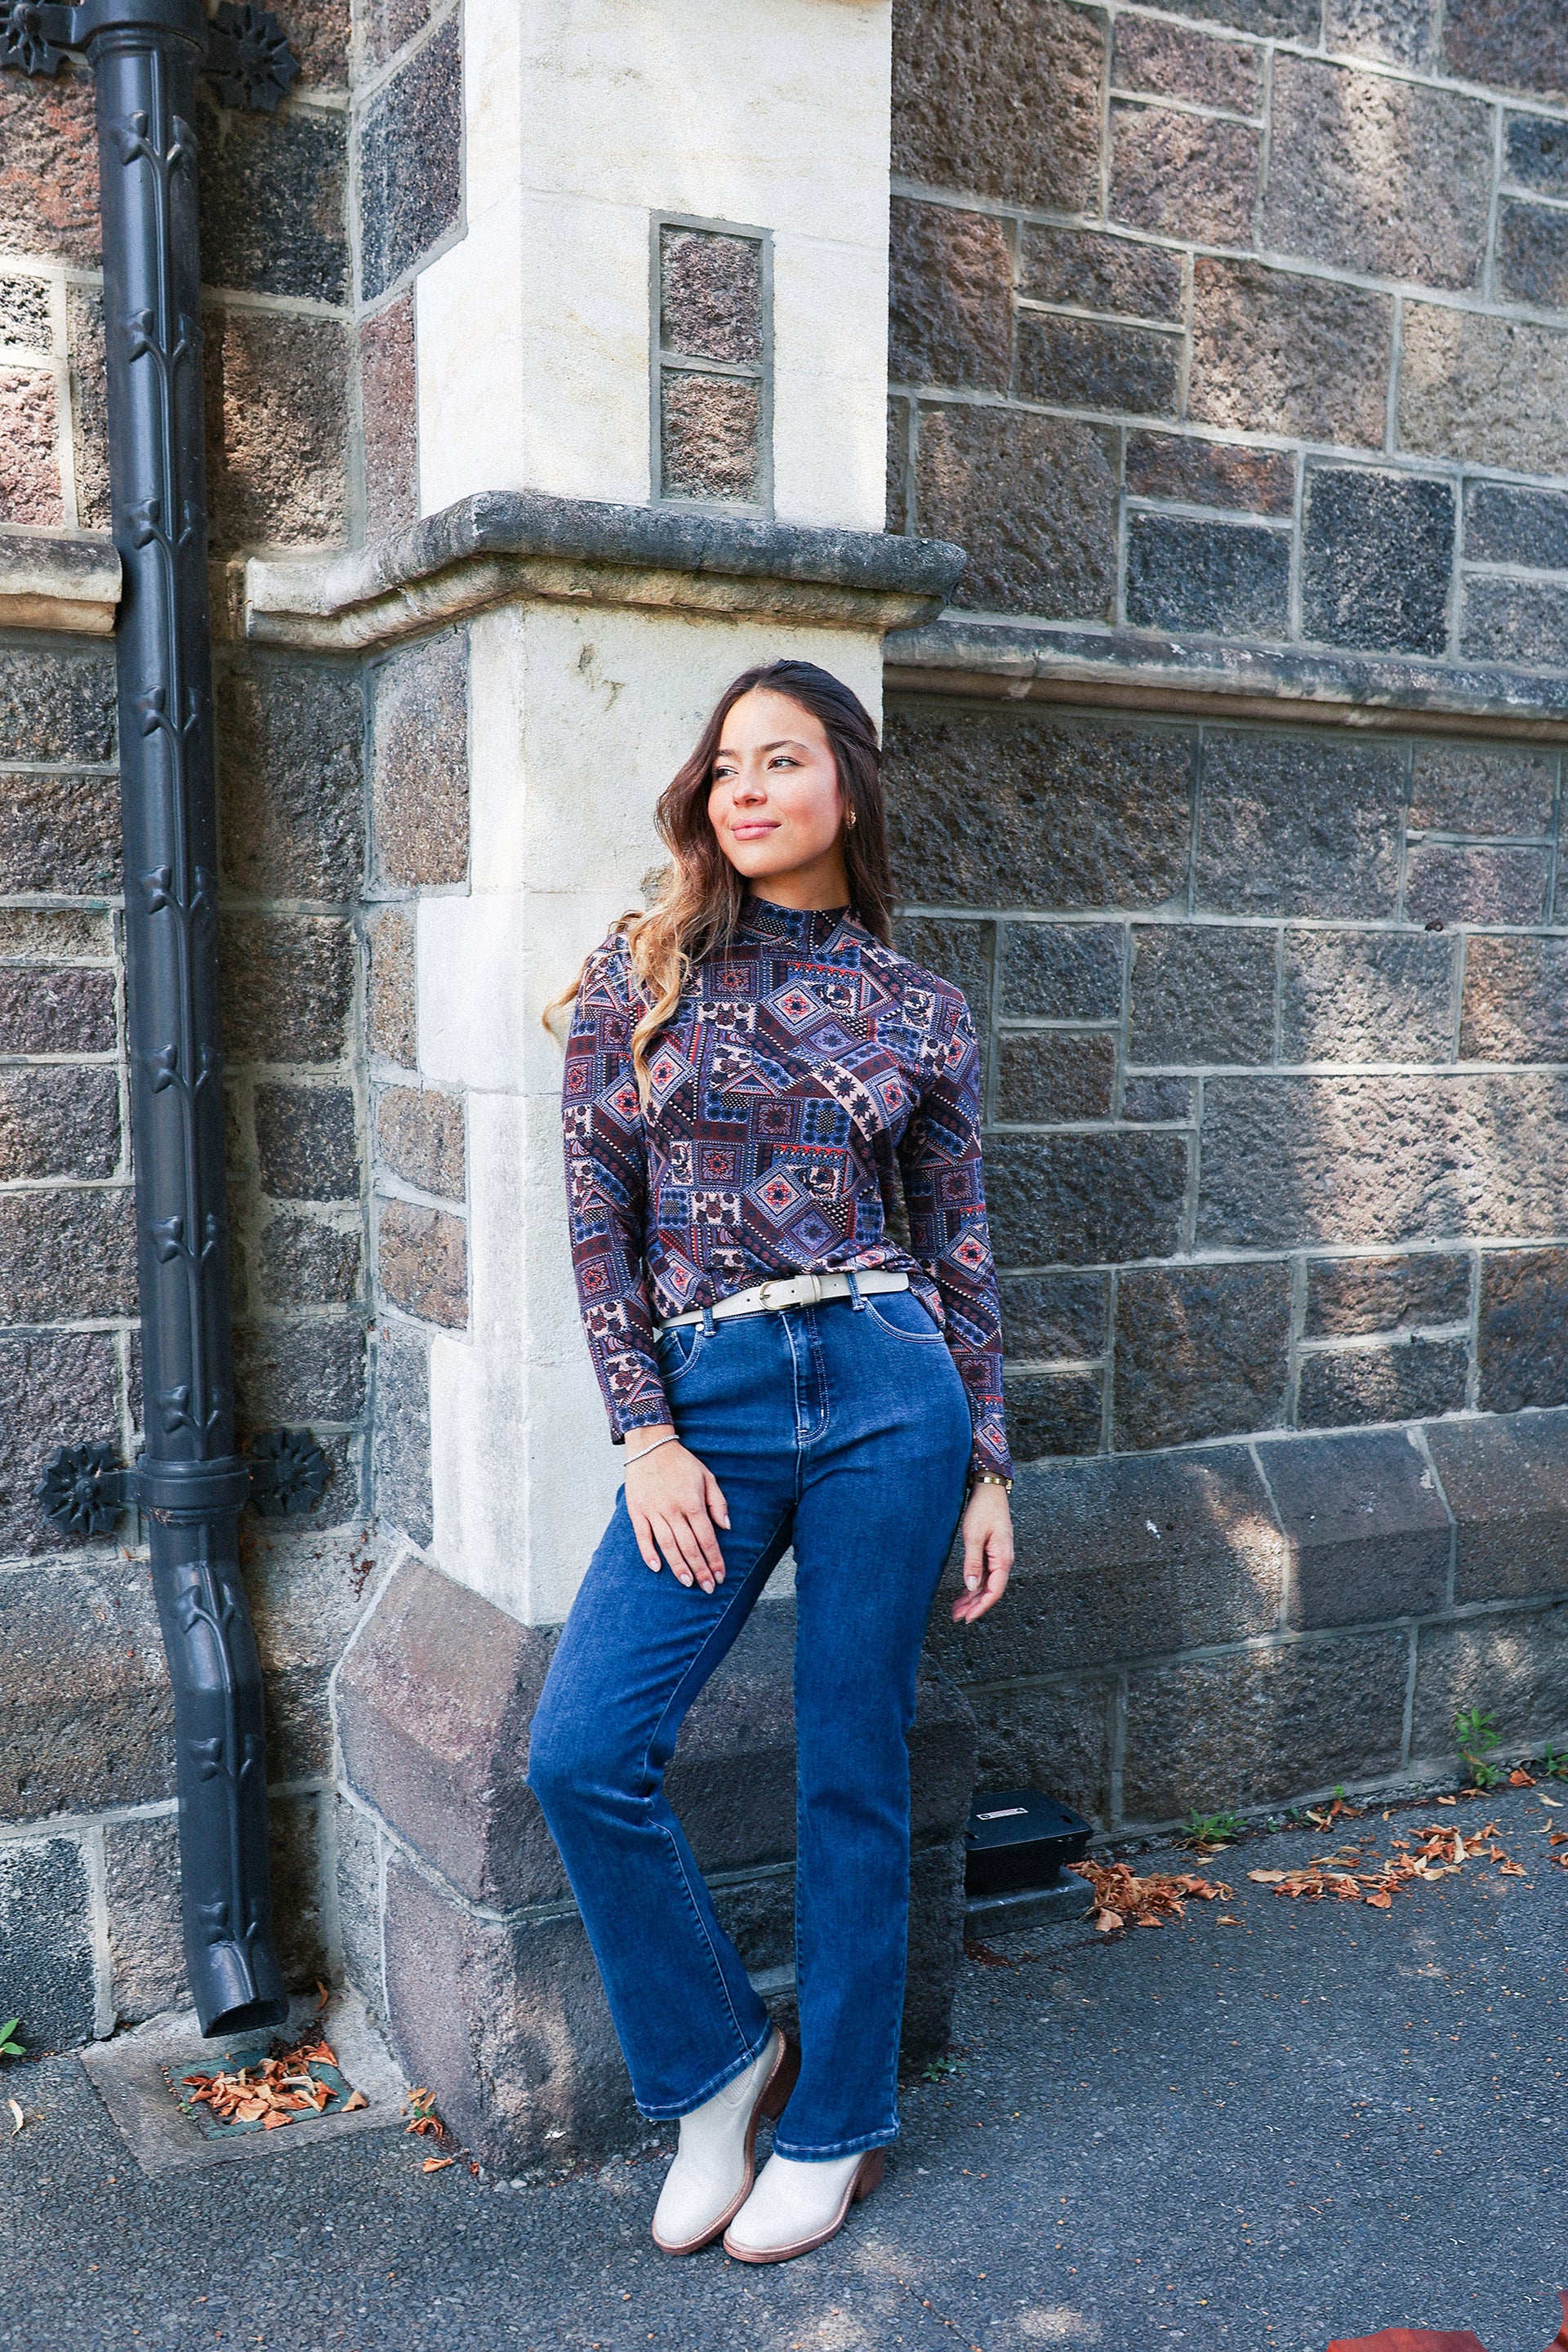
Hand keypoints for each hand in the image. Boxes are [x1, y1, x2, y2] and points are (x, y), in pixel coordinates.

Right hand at [624, 1426, 730, 1591]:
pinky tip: (656, 1568)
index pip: (707, 1538)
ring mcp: (653, 1512)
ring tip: (688, 1583)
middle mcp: (673, 1510)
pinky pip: (643, 1537)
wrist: (650, 1446)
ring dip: (678, 1567)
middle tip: (708, 1588)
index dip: (715, 1559)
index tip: (721, 1576)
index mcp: (692, 1503)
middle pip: (689, 1546)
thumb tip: (726, 1527)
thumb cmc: (682, 1463)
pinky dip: (648, 1553)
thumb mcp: (707, 1477)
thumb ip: (718, 1503)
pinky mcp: (637, 1511)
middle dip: (701, 1570)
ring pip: (667, 1546)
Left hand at [951, 1480, 1011, 1623]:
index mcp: (1003, 1559)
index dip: (981, 1607)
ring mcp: (999, 1557)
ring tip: (957, 1608)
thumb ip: (973, 1563)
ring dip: (973, 1597)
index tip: (967, 1618)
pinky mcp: (993, 1552)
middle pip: (990, 1590)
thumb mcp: (974, 1536)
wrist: (990, 1490)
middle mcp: (1004, 1560)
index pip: (994, 1591)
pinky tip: (964, 1592)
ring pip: (987, 1584)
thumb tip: (971, 1587)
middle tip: (957, 1617)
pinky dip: (974, 1585)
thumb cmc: (983, 1510)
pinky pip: (985, 1574)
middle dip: (974, 1606)